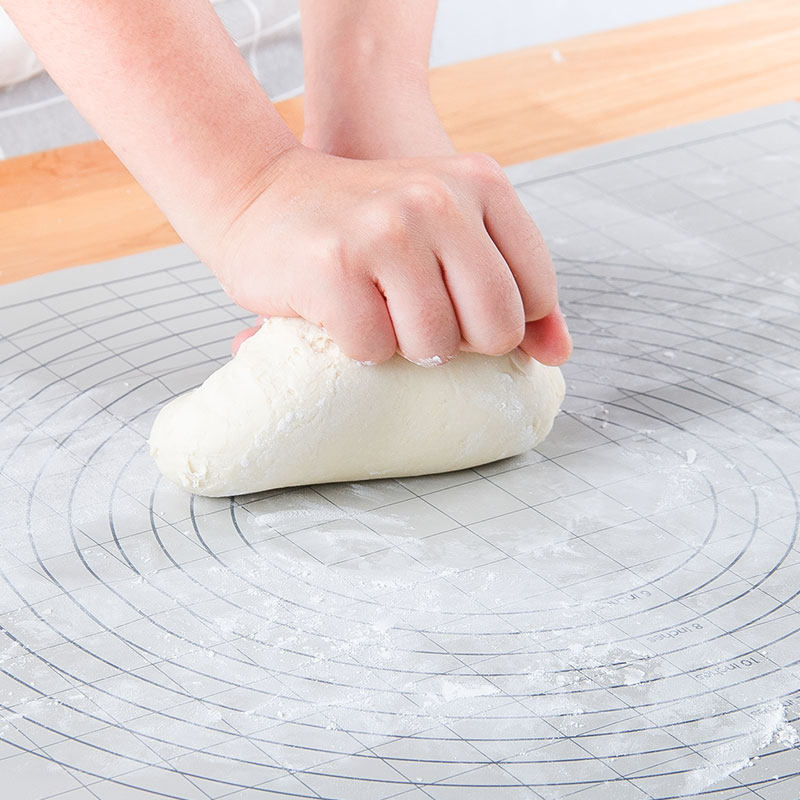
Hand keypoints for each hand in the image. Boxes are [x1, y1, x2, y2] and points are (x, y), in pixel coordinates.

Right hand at [215, 142, 567, 365]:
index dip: (498, 323)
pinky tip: (337, 313)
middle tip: (417, 320)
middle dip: (459, 345)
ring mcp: (387, 231)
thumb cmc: (361, 226)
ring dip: (403, 349)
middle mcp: (440, 200)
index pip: (536, 295)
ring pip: (434, 347)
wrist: (257, 192)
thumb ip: (509, 286)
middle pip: (495, 329)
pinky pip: (374, 350)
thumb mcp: (445, 231)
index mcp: (481, 183)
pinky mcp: (335, 267)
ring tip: (376, 311)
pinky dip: (356, 349)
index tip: (457, 310)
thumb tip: (559, 354)